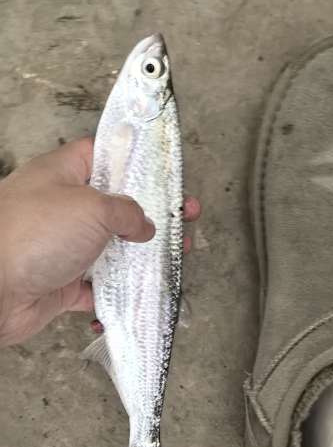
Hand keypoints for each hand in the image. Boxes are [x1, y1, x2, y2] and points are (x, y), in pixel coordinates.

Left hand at [0, 138, 199, 346]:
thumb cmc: (33, 235)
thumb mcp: (92, 207)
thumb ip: (126, 211)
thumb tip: (143, 224)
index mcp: (62, 174)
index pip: (101, 155)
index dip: (133, 160)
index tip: (164, 171)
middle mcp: (62, 207)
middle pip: (115, 206)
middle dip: (151, 212)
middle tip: (185, 216)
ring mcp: (62, 246)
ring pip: (111, 248)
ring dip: (142, 254)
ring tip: (177, 254)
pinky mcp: (62, 282)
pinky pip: (99, 287)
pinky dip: (120, 291)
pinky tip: (146, 290)